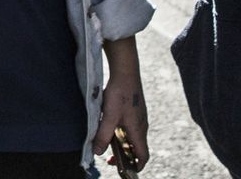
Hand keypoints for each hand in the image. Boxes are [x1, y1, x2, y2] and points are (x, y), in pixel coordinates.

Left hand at [94, 41, 147, 172]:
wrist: (126, 71)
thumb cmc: (120, 93)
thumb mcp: (109, 116)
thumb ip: (103, 135)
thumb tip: (97, 153)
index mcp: (138, 131)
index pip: (143, 155)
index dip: (137, 166)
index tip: (127, 170)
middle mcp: (142, 126)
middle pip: (138, 148)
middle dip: (126, 157)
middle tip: (111, 160)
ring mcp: (139, 118)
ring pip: (134, 138)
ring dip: (123, 145)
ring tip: (109, 145)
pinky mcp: (135, 111)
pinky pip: (131, 128)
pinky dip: (123, 134)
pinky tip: (111, 128)